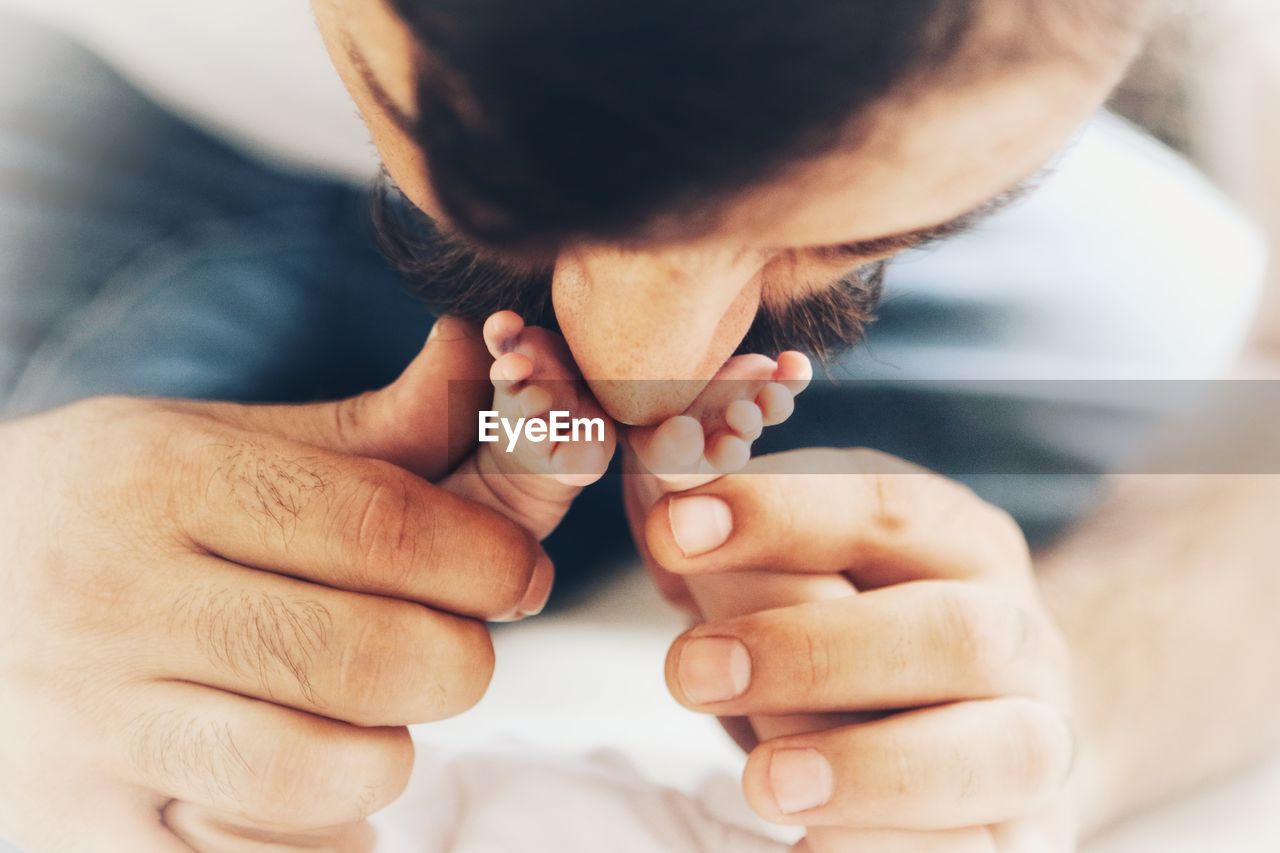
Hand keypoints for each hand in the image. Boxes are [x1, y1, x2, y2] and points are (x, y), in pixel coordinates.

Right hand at [0, 319, 551, 851]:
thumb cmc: (106, 511)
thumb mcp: (210, 440)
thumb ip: (367, 429)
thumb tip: (480, 361)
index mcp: (160, 480)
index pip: (378, 525)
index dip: (486, 556)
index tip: (520, 573)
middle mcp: (117, 601)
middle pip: (371, 659)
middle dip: (460, 659)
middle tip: (457, 645)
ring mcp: (93, 729)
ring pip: (326, 774)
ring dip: (389, 749)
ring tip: (368, 713)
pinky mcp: (89, 828)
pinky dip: (321, 831)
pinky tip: (305, 778)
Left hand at [643, 449, 1077, 851]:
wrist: (986, 737)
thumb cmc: (861, 639)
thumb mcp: (802, 576)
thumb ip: (734, 544)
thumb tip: (653, 489)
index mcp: (960, 545)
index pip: (891, 506)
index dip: (782, 512)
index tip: (674, 527)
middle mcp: (1019, 637)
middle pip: (955, 631)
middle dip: (814, 649)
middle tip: (691, 671)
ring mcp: (1039, 745)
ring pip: (1005, 752)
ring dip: (873, 768)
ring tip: (764, 783)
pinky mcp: (1034, 840)